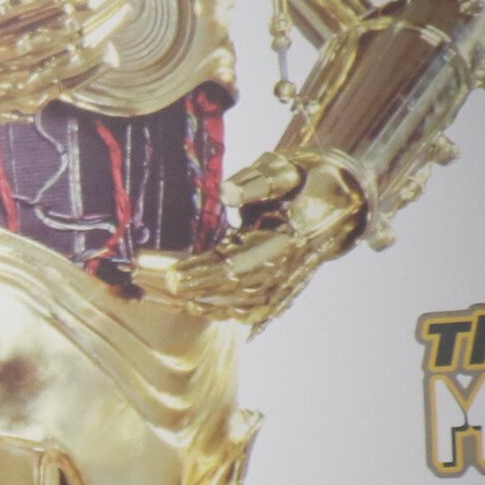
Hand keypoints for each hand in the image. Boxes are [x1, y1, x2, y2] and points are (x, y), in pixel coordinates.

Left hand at [124, 147, 365, 321]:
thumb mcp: (284, 171)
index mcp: (289, 238)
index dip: (198, 270)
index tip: (164, 272)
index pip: (237, 264)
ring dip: (189, 303)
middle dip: (182, 288)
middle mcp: (287, 269)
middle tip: (141, 279)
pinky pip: (242, 313)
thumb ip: (255, 182)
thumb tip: (224, 192)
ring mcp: (285, 286)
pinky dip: (210, 312)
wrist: (343, 204)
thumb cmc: (305, 182)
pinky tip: (181, 304)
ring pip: (233, 307)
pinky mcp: (280, 295)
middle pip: (227, 290)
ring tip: (149, 292)